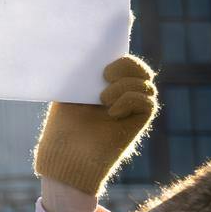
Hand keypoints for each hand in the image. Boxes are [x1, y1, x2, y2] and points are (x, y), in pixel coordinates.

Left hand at [32, 55, 158, 197]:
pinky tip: (112, 112)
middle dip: (127, 65)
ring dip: (124, 86)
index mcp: (105, 85)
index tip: (107, 57)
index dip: (122, 56)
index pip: (125, 62)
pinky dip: (131, 100)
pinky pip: (148, 101)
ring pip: (146, 84)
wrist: (66, 156)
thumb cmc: (63, 127)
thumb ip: (82, 73)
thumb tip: (89, 54)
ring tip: (102, 100)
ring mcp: (132, 108)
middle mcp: (122, 95)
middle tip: (106, 74)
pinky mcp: (138, 122)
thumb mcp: (69, 92)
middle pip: (140, 70)